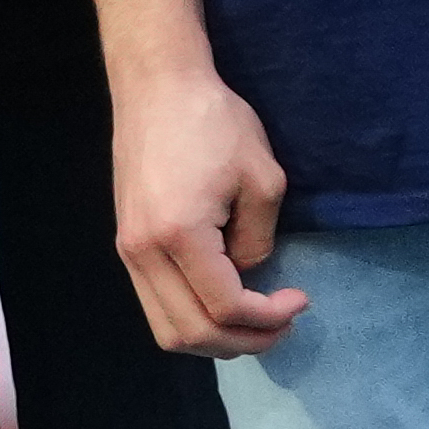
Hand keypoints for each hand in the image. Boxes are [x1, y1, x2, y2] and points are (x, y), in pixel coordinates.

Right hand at [110, 61, 300, 355]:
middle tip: (283, 326)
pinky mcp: (127, 244)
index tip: (300, 299)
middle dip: (244, 341)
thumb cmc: (215, 122)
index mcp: (179, 235)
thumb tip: (248, 273)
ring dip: (214, 339)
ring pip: (167, 330)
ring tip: (253, 324)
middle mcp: (144, 252)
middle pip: (191, 333)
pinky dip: (192, 318)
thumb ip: (259, 240)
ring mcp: (128, 251)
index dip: (269, 317)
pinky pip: (156, 305)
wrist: (157, 87)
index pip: (224, 307)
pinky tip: (222, 302)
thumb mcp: (263, 179)